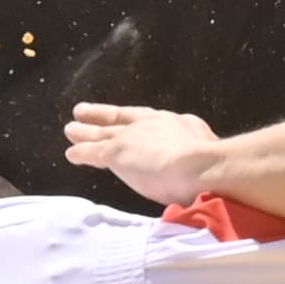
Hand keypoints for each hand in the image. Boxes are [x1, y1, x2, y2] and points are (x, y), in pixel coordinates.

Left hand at [64, 102, 220, 202]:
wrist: (201, 166)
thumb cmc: (213, 166)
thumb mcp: (210, 154)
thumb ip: (201, 160)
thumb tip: (209, 172)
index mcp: (177, 124)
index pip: (149, 120)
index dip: (133, 120)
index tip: (125, 118)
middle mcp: (152, 125)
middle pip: (120, 120)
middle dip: (102, 117)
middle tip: (83, 111)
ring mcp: (133, 137)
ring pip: (102, 134)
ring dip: (85, 133)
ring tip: (70, 130)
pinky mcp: (117, 152)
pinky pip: (93, 153)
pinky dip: (81, 153)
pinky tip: (71, 154)